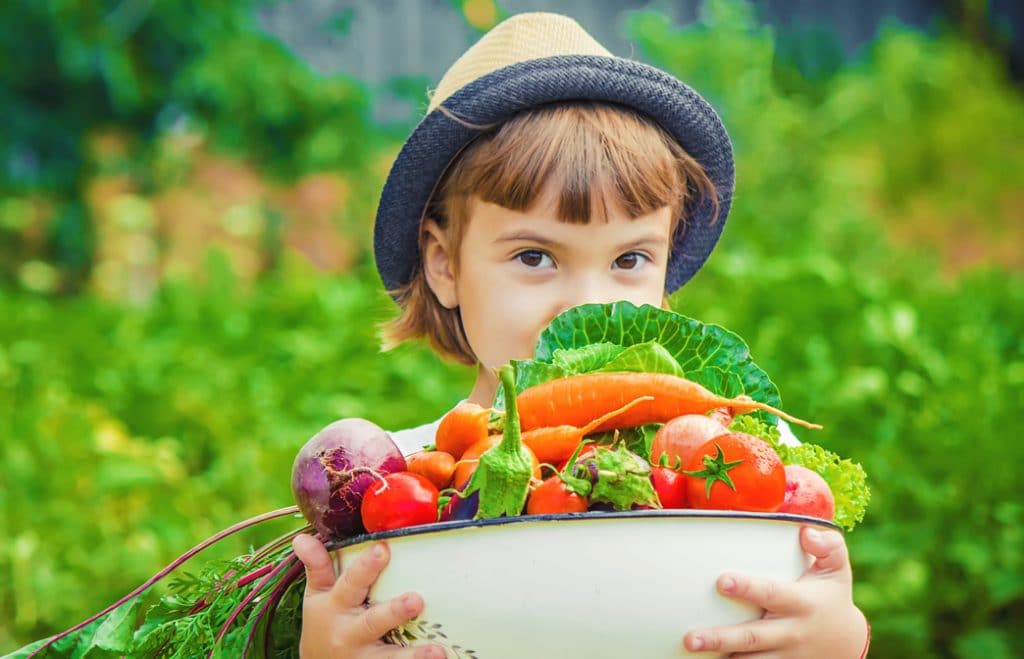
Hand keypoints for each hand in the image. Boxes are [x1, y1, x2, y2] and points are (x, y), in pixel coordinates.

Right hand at [292, 534, 444, 658]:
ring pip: (389, 657)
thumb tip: (302, 537)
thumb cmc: (325, 621)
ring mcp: (366, 657)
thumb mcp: (317, 595)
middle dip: (394, 612)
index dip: (366, 567)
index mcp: (336, 606)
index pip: (351, 583)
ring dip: (414, 656)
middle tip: (416, 599)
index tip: (383, 549)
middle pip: (373, 622)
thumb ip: (317, 566)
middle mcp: (350, 633)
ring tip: (438, 651)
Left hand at [683, 526, 867, 657]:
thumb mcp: (837, 570)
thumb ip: (828, 545)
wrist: (846, 642)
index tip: (722, 581)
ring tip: (692, 651)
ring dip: (721, 657)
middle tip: (690, 638)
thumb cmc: (831, 597)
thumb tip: (806, 531)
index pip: (772, 594)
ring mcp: (784, 655)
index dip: (747, 588)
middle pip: (752, 637)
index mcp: (801, 603)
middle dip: (721, 638)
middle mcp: (790, 632)